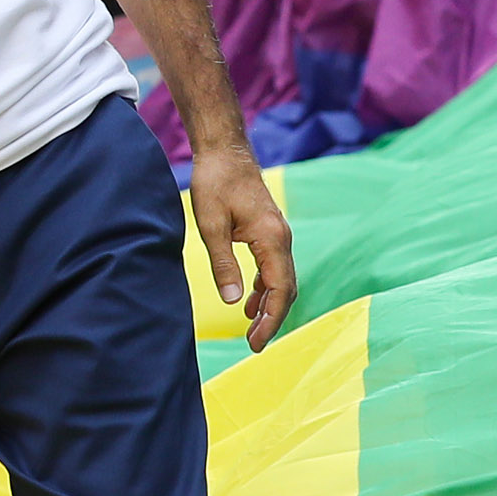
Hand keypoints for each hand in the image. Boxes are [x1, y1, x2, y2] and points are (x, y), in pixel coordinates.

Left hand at [191, 138, 294, 351]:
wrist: (225, 150)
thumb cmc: (216, 182)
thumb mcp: (211, 225)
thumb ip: (223, 264)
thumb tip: (232, 302)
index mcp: (271, 238)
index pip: (280, 290)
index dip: (270, 320)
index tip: (255, 343)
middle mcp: (281, 238)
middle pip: (286, 289)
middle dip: (272, 319)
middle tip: (253, 345)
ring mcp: (278, 235)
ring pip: (282, 279)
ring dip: (269, 305)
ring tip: (250, 329)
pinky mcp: (269, 232)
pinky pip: (274, 267)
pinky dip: (265, 288)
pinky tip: (249, 301)